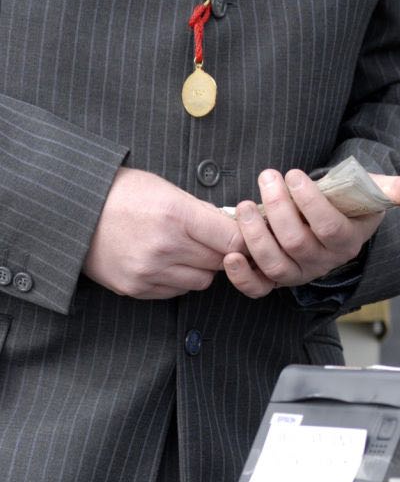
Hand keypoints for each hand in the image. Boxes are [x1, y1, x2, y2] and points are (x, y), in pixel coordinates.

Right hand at [84, 168, 244, 298]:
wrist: (71, 210)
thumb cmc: (123, 193)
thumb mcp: (167, 189)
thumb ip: (203, 212)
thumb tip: (235, 227)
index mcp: (177, 215)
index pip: (234, 239)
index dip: (244, 239)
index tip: (245, 236)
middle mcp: (164, 247)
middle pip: (220, 262)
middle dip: (222, 252)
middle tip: (211, 240)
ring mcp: (148, 271)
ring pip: (201, 281)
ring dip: (201, 268)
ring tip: (185, 249)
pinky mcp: (134, 288)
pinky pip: (176, 292)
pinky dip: (178, 280)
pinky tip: (165, 261)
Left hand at [224, 168, 399, 297]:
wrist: (329, 215)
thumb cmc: (350, 201)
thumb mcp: (377, 191)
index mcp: (349, 242)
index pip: (330, 228)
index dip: (310, 203)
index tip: (295, 174)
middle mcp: (323, 262)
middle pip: (296, 243)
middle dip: (278, 208)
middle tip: (269, 178)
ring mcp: (296, 272)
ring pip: (274, 262)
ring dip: (254, 234)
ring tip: (245, 204)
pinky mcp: (272, 278)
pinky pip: (256, 288)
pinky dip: (241, 276)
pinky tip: (231, 253)